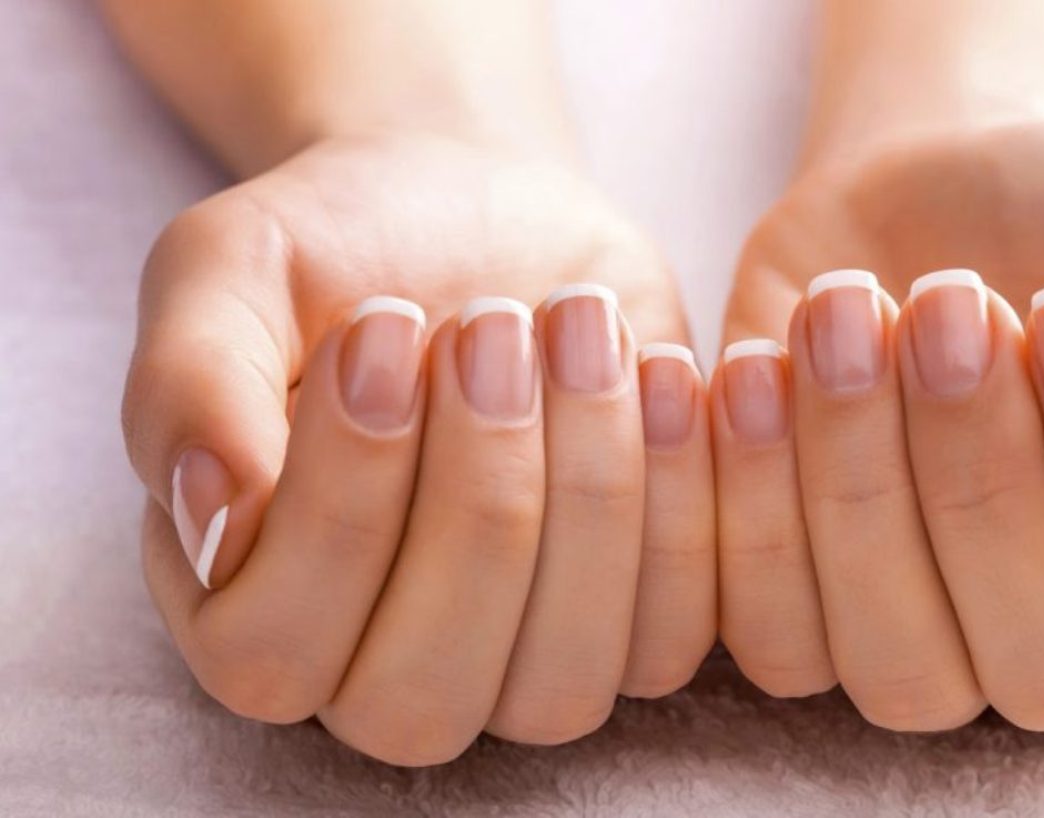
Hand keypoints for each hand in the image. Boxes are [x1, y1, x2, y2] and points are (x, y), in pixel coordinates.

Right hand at [122, 134, 715, 763]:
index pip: (276, 648)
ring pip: (561, 682)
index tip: (381, 325)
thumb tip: (211, 518)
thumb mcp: (231, 272)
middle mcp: (376, 669)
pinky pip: (676, 633)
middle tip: (494, 322)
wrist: (476, 210)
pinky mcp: (634, 620)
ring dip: (589, 493)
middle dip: (478, 495)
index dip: (341, 500)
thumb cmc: (338, 251)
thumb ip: (190, 387)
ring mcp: (515, 664)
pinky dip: (686, 498)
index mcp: (246, 606)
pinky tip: (662, 368)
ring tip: (579, 324)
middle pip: (425, 693)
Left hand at [715, 119, 1043, 730]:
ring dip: (856, 483)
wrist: (953, 196)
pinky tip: (750, 367)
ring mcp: (937, 646)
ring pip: (896, 666)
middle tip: (949, 299)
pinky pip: (770, 634)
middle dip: (982, 471)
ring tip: (844, 311)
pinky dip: (745, 502)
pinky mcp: (810, 612)